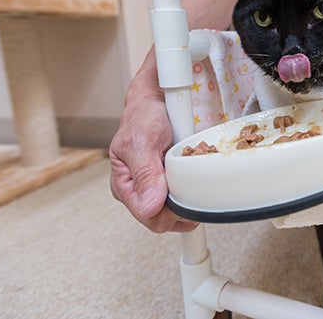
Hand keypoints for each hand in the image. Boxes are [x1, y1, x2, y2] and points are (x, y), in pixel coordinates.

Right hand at [109, 85, 197, 232]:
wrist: (157, 102)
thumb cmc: (144, 117)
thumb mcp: (142, 141)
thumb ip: (145, 174)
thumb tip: (150, 206)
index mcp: (124, 186)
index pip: (149, 217)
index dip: (170, 212)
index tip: (184, 196)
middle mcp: (139, 191)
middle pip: (164, 220)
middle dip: (181, 209)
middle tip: (194, 188)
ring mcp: (156, 188)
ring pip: (177, 214)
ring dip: (190, 202)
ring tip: (195, 183)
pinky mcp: (170, 183)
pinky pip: (186, 198)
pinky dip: (195, 192)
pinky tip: (197, 181)